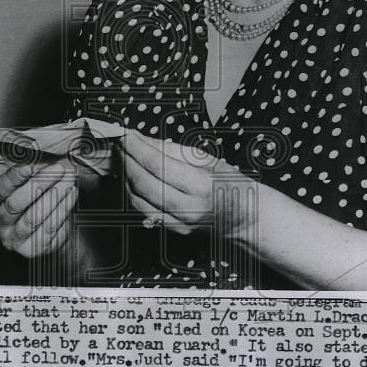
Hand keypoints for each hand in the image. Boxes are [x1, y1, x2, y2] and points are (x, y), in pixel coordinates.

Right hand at [0, 163, 76, 257]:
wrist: (47, 230)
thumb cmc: (34, 200)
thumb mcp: (25, 185)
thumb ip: (29, 173)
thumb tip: (43, 155)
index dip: (12, 179)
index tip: (29, 166)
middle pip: (15, 204)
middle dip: (38, 184)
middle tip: (58, 169)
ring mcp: (14, 240)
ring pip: (33, 217)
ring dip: (54, 196)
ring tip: (69, 180)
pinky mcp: (33, 250)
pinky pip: (49, 229)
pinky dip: (63, 209)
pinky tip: (72, 194)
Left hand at [117, 129, 258, 238]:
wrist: (246, 218)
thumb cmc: (231, 185)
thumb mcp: (208, 160)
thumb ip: (172, 151)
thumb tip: (142, 140)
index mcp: (201, 186)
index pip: (157, 165)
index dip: (136, 148)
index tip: (125, 135)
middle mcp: (189, 208)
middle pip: (143, 184)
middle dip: (126, 161)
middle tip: (120, 145)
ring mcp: (180, 224)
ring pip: (138, 201)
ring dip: (125, 178)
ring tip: (124, 159)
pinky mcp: (173, 231)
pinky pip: (144, 212)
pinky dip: (133, 193)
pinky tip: (132, 178)